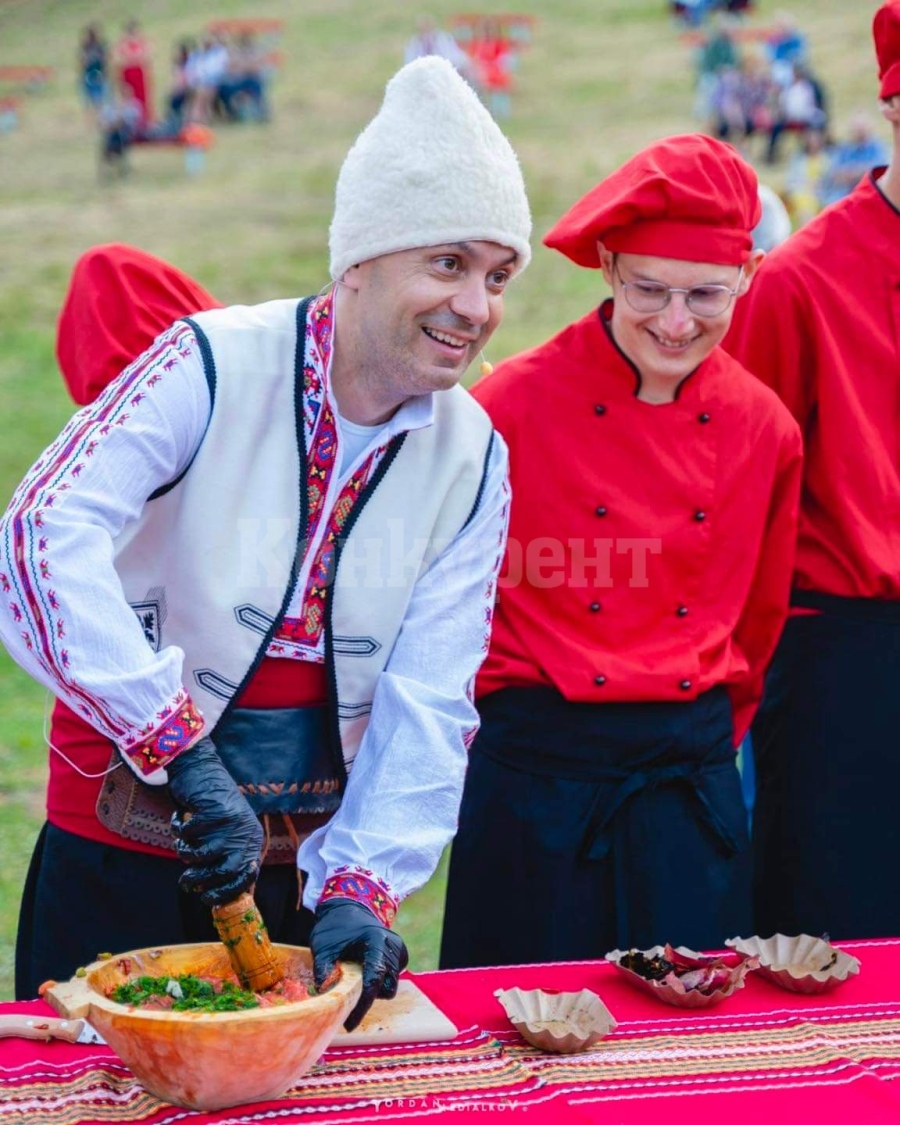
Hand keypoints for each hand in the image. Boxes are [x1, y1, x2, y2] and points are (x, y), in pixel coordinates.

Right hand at [166, 736, 263, 905]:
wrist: (200, 769)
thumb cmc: (211, 807)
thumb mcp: (228, 832)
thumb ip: (227, 856)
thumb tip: (220, 894)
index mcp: (252, 838)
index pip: (246, 875)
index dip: (227, 890)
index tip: (208, 898)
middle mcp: (245, 830)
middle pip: (225, 870)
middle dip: (202, 880)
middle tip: (186, 882)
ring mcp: (230, 821)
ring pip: (204, 855)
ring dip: (187, 854)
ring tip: (181, 845)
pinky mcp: (212, 811)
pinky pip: (188, 835)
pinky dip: (179, 830)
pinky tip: (180, 819)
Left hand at [309, 898, 408, 1030]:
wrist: (348, 908)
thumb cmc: (334, 928)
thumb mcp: (323, 947)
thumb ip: (323, 971)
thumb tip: (325, 998)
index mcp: (376, 941)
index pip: (373, 981)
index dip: (362, 1006)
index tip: (348, 1023)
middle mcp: (393, 945)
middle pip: (386, 986)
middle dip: (368, 997)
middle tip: (348, 996)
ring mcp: (399, 949)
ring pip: (391, 984)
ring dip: (374, 988)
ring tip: (354, 977)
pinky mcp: (401, 953)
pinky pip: (393, 978)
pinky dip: (380, 981)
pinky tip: (364, 970)